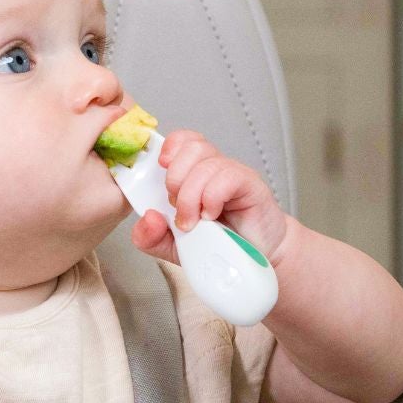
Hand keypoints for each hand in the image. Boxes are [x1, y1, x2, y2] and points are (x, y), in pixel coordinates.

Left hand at [130, 130, 291, 266]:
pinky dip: (212, 197)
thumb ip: (151, 237)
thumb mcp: (173, 247)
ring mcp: (233, 175)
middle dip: (175, 179)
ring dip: (191, 196)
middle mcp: (213, 169)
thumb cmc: (218, 246)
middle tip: (179, 209)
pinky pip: (227, 177)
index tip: (161, 170)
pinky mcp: (251, 186)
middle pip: (190, 147)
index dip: (168, 149)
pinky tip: (213, 215)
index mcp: (193, 173)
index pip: (180, 141)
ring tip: (195, 221)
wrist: (254, 261)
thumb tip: (148, 217)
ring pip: (206, 164)